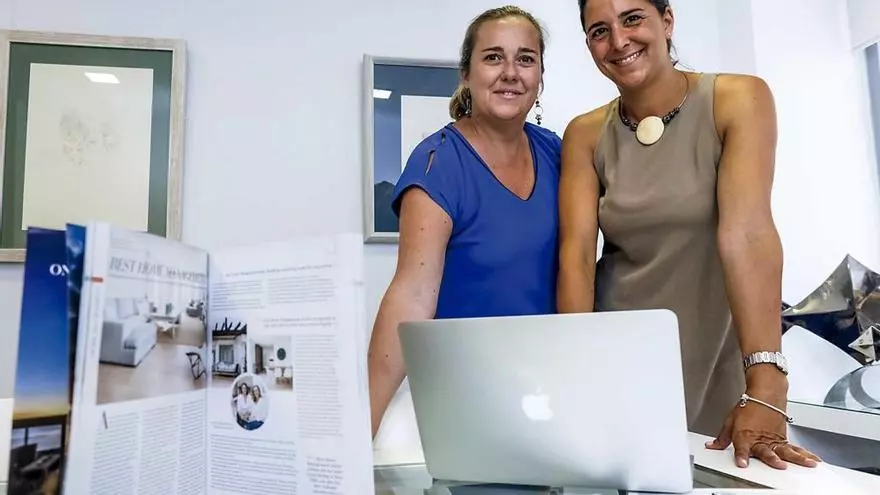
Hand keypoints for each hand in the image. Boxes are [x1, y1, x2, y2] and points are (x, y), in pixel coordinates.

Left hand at [705, 372, 821, 468]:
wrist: (765, 394)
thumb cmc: (748, 407)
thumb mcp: (730, 421)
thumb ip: (722, 438)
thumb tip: (712, 446)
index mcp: (744, 435)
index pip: (741, 448)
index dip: (741, 456)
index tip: (742, 464)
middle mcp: (760, 439)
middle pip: (767, 450)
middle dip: (772, 458)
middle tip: (779, 464)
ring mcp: (774, 439)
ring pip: (786, 450)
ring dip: (797, 458)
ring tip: (806, 465)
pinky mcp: (783, 439)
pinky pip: (794, 448)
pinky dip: (805, 454)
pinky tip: (813, 460)